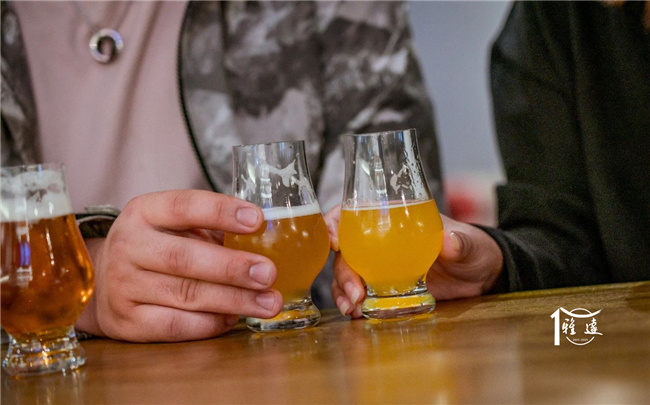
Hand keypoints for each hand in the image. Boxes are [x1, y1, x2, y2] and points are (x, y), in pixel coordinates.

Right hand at [75, 190, 282, 341]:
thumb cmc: (157, 248)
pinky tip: (234, 318)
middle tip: (268, 273)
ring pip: (186, 295)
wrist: (102, 281)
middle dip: (232, 267)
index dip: (221, 212)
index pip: (183, 206)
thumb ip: (214, 228)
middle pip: (185, 258)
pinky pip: (176, 326)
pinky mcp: (127, 322)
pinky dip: (210, 324)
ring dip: (233, 300)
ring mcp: (124, 286)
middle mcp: (129, 246)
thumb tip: (269, 239)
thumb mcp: (175, 226)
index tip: (258, 220)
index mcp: (144, 212)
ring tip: (267, 302)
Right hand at [325, 206, 503, 317]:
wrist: (480, 275)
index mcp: (392, 218)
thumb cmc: (472, 247)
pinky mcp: (386, 288)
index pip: (353, 213)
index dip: (335, 222)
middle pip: (346, 251)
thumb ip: (460, 243)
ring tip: (353, 309)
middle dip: (343, 272)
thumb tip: (449, 242)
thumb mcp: (469, 243)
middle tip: (355, 293)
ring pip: (347, 274)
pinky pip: (361, 294)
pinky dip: (354, 304)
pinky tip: (356, 314)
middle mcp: (379, 241)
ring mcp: (380, 266)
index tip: (333, 241)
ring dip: (343, 291)